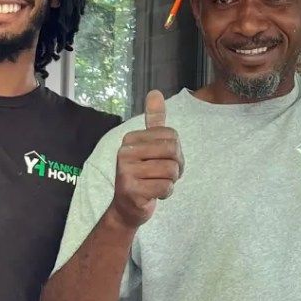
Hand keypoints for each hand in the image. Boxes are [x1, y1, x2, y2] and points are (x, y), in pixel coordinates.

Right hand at [110, 91, 182, 228]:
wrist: (127, 207)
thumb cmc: (143, 174)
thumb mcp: (149, 146)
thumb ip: (153, 120)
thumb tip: (155, 92)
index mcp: (131, 138)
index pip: (172, 136)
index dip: (176, 151)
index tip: (163, 161)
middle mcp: (125, 151)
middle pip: (173, 151)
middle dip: (176, 167)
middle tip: (164, 174)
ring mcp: (126, 171)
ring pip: (171, 171)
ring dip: (170, 181)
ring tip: (156, 183)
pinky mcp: (131, 189)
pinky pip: (165, 187)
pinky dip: (165, 193)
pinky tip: (153, 194)